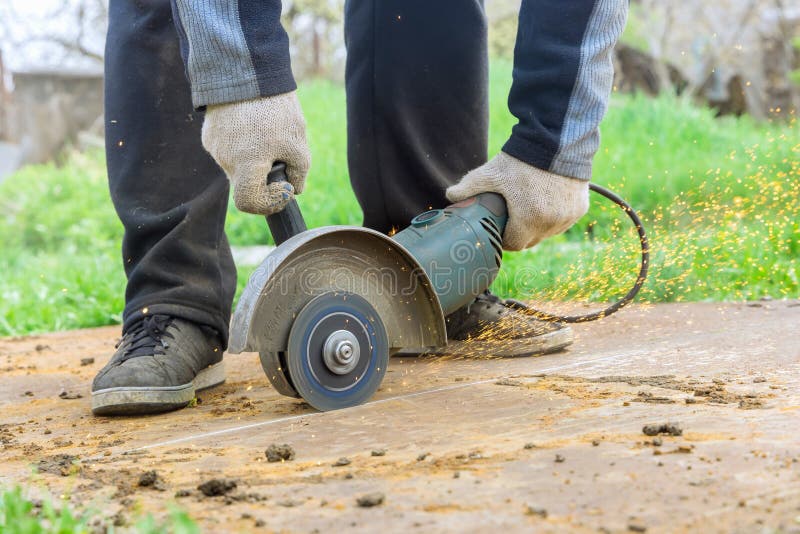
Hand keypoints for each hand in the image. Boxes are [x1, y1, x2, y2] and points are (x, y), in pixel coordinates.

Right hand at [201, 92, 310, 214]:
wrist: (245, 69)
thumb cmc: (274, 109)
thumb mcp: (297, 142)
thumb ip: (300, 172)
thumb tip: (296, 189)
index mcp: (245, 166)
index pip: (248, 203)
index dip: (268, 203)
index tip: (283, 187)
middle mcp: (224, 160)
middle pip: (245, 184)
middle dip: (264, 177)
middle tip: (280, 155)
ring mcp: (213, 146)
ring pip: (237, 166)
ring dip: (253, 159)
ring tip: (267, 132)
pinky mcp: (209, 133)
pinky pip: (228, 149)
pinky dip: (242, 145)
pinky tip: (253, 124)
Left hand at [446, 152, 588, 250]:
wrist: (557, 140)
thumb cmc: (522, 160)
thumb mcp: (492, 173)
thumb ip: (469, 186)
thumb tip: (448, 195)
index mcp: (529, 219)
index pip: (514, 244)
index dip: (503, 239)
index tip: (499, 229)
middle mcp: (552, 222)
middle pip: (531, 241)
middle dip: (520, 234)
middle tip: (511, 220)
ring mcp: (568, 216)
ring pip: (548, 233)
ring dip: (538, 227)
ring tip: (529, 211)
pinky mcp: (580, 208)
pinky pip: (564, 221)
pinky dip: (555, 217)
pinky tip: (546, 204)